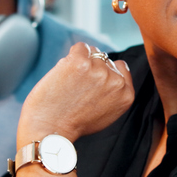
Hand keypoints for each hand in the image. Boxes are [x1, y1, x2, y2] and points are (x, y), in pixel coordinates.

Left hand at [18, 43, 133, 144]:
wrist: (50, 130)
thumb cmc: (73, 124)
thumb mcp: (106, 113)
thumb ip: (113, 92)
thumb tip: (110, 69)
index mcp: (126, 95)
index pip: (121, 67)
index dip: (106, 71)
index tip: (93, 82)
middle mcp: (115, 81)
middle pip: (105, 60)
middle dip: (92, 69)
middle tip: (77, 88)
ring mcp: (98, 70)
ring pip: (92, 52)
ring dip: (81, 62)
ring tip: (70, 83)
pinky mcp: (80, 62)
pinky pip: (80, 47)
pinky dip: (71, 56)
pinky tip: (65, 72)